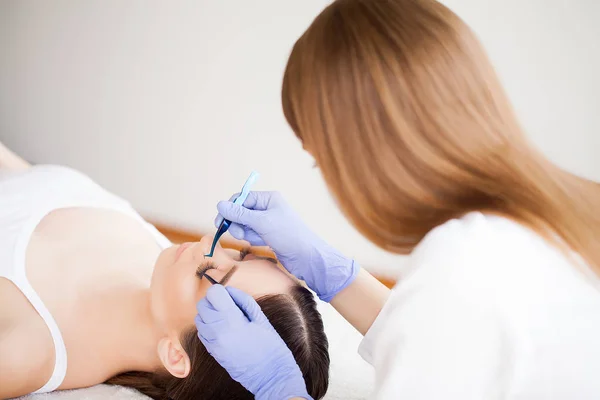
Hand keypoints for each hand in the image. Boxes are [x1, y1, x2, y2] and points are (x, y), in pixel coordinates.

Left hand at [195, 285, 311, 399]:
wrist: (270, 375)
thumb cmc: (270, 345)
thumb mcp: (261, 318)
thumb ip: (243, 300)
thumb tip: (229, 290)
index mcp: (233, 320)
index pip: (213, 294)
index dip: (220, 290)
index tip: (227, 294)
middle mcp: (218, 331)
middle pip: (202, 305)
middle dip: (213, 301)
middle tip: (227, 304)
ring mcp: (213, 343)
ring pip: (199, 319)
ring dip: (209, 314)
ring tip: (226, 318)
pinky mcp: (212, 352)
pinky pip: (202, 333)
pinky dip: (208, 327)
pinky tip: (223, 329)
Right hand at [215, 191, 357, 301]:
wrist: (307, 258)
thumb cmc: (288, 235)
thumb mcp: (261, 222)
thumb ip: (239, 214)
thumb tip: (220, 204)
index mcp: (269, 198)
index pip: (242, 198)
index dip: (230, 209)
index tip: (221, 222)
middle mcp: (268, 208)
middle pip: (242, 212)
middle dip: (237, 223)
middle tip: (235, 233)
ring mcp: (269, 222)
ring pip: (245, 225)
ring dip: (244, 232)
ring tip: (253, 239)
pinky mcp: (269, 235)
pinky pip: (252, 234)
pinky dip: (251, 238)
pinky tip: (259, 243)